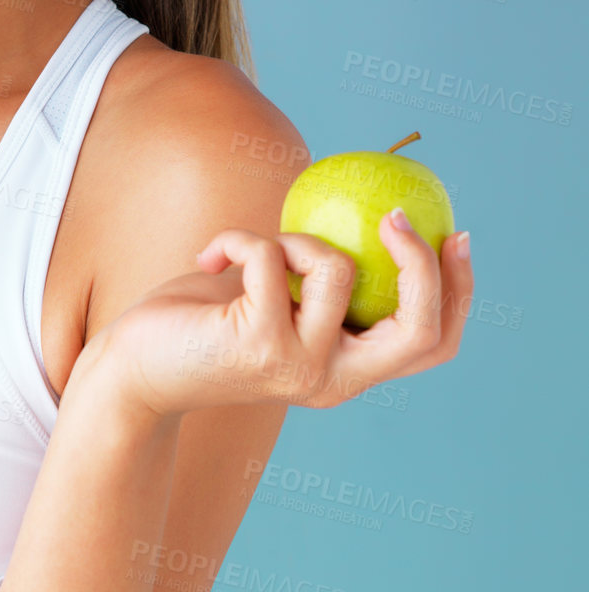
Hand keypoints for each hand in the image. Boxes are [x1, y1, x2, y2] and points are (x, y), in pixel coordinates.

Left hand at [83, 216, 472, 418]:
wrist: (134, 367)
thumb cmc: (201, 321)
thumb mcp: (272, 297)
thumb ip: (313, 278)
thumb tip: (361, 212)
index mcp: (347, 371)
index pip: (431, 344)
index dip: (457, 292)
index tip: (453, 234)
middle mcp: (333, 378)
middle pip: (419, 327)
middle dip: (422, 264)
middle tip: (393, 215)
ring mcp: (299, 365)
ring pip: (336, 268)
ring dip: (293, 236)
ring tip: (250, 248)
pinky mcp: (258, 342)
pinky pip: (269, 256)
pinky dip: (239, 238)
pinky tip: (209, 255)